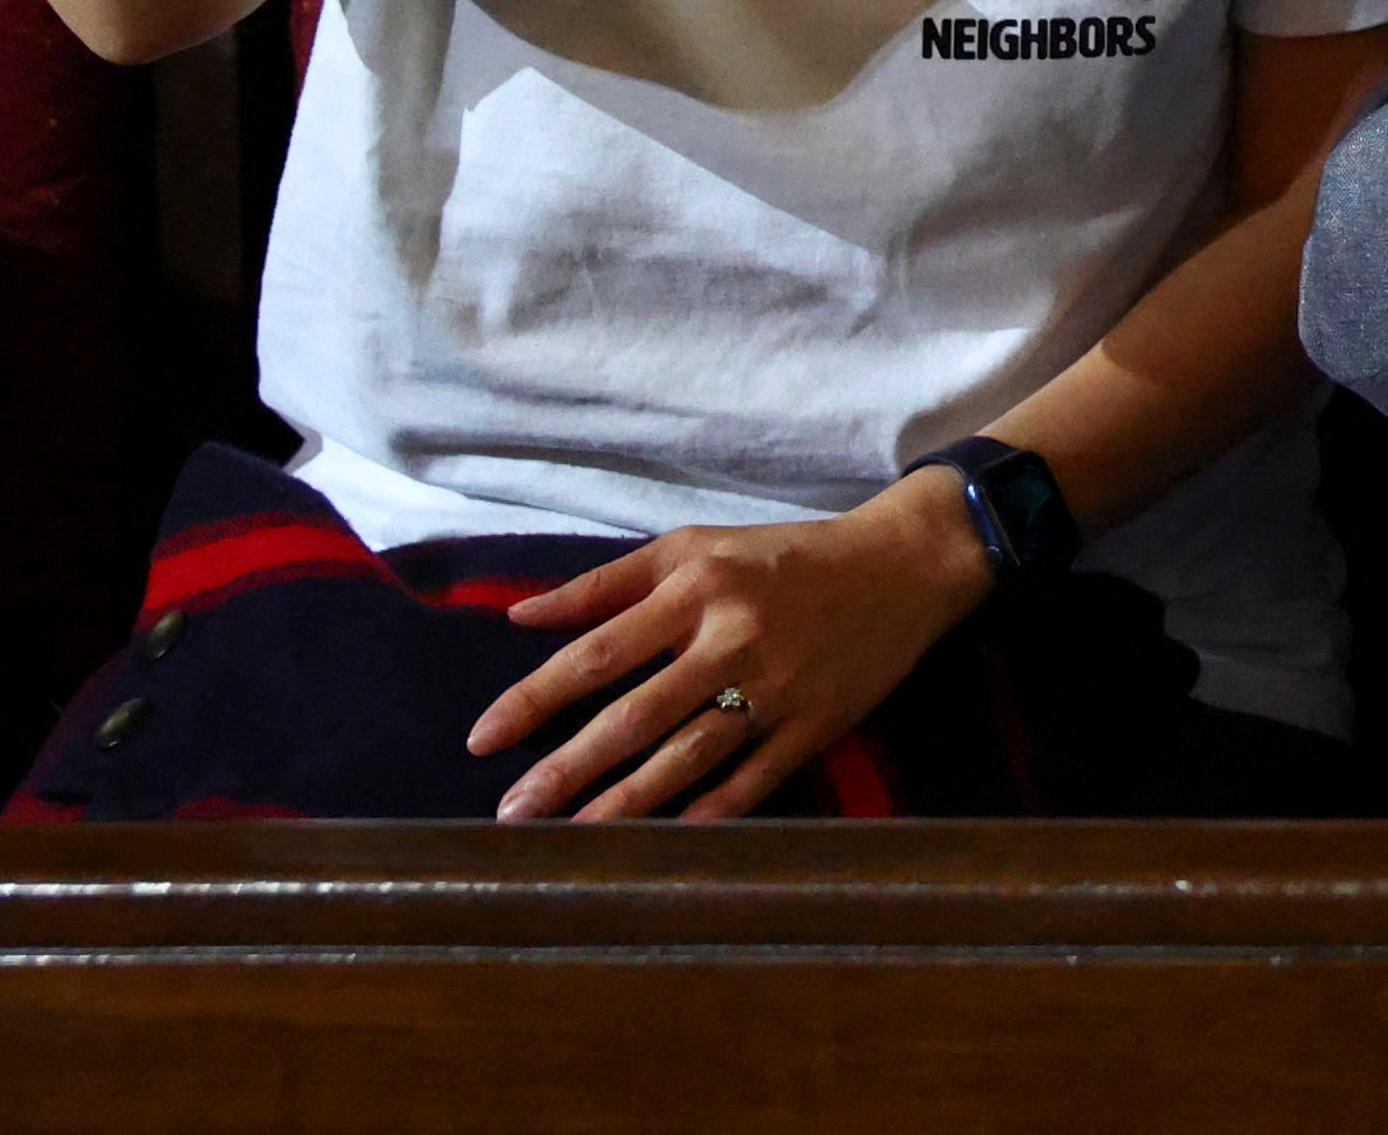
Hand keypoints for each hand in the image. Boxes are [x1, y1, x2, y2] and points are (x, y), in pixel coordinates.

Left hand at [473, 478, 990, 820]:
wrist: (906, 564)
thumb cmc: (786, 556)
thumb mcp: (698, 547)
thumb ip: (607, 583)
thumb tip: (518, 617)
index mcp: (698, 588)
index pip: (598, 651)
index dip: (535, 698)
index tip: (481, 739)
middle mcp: (733, 640)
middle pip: (636, 715)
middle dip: (567, 768)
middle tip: (511, 813)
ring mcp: (778, 689)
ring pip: (689, 757)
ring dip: (624, 803)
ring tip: (569, 840)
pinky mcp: (816, 725)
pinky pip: (752, 780)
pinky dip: (707, 813)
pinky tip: (663, 841)